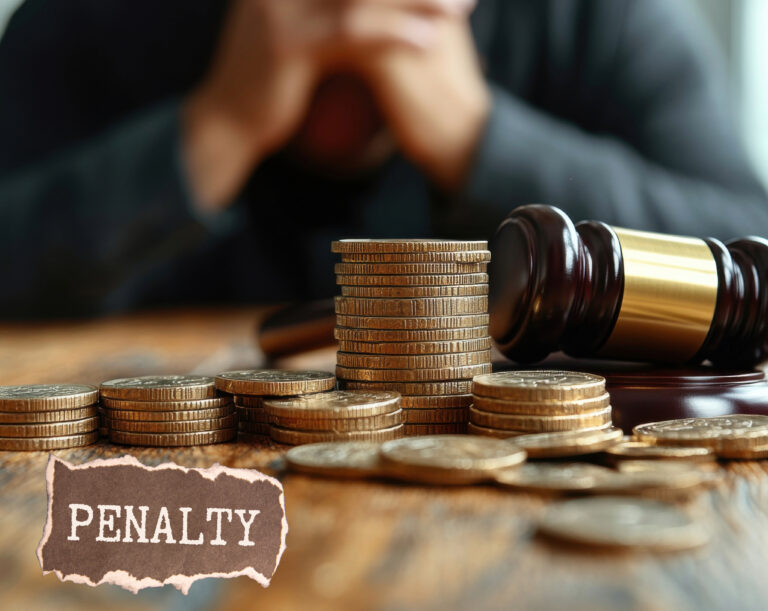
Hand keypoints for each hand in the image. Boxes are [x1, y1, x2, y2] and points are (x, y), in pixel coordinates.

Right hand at [183, 0, 472, 209]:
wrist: (228, 120)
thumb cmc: (269, 77)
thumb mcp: (297, 28)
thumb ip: (323, 5)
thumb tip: (365, 3)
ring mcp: (280, 5)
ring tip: (459, 8)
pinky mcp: (287, 42)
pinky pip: (351, 31)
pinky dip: (394, 33)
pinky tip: (427, 40)